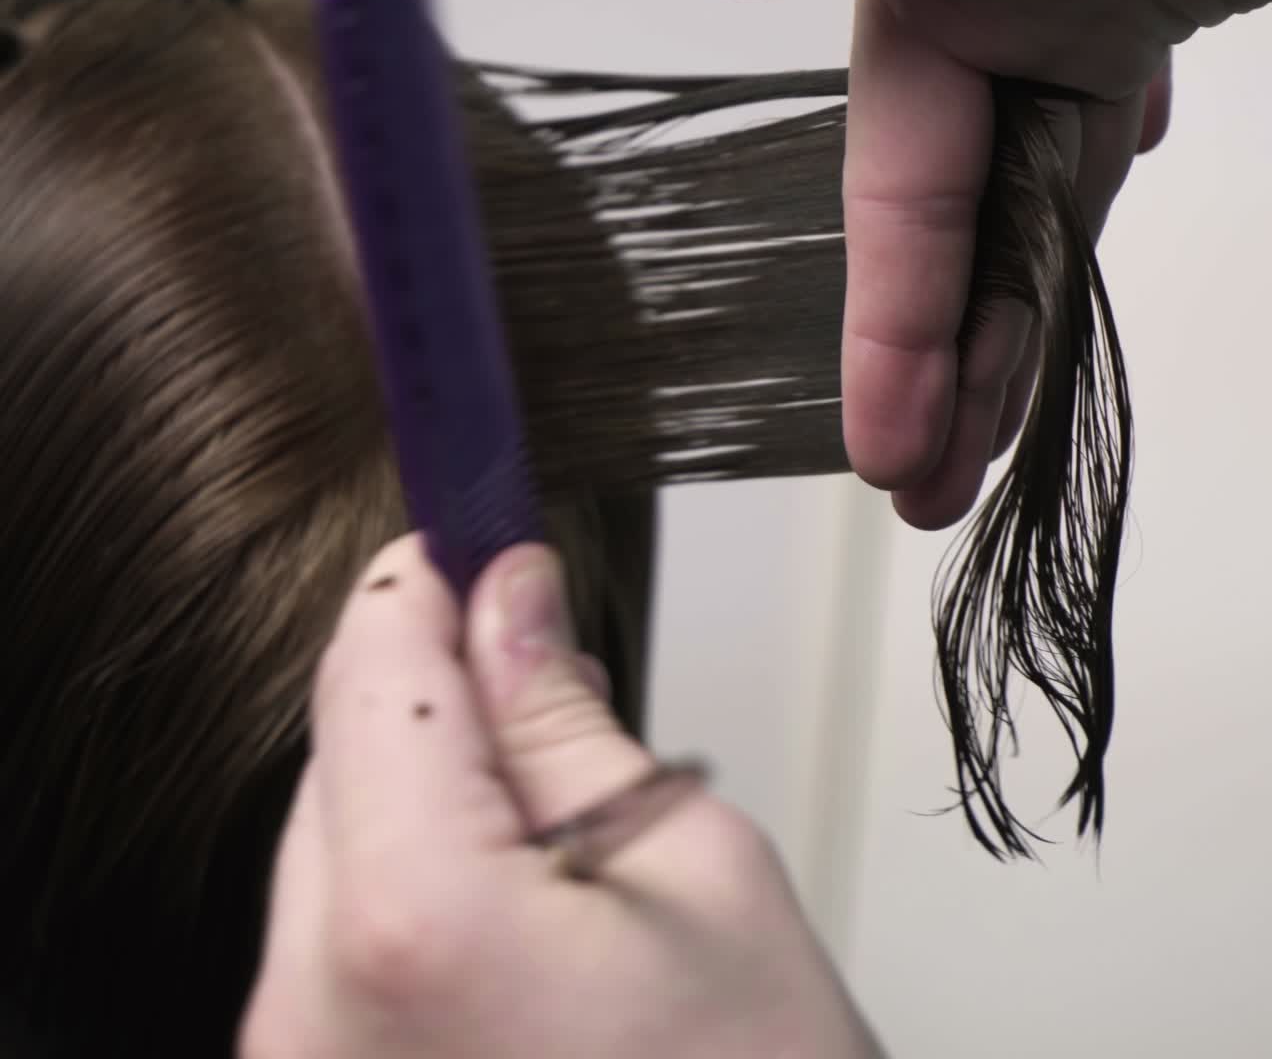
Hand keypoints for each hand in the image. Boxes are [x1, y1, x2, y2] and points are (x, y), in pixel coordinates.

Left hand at [240, 536, 881, 1058]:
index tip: (474, 535)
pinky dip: (403, 870)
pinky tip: (500, 884)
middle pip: (342, 751)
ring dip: (421, 779)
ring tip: (543, 798)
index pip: (377, 668)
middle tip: (534, 654)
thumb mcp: (692, 868)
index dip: (428, 579)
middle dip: (433, 682)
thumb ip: (566, 721)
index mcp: (413, 922)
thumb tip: (512, 600)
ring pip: (330, 837)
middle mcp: (304, 1009)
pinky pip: (331, 929)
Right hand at [594, 0, 1271, 527]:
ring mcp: (1067, 25)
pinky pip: (1085, 165)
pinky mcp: (1145, 15)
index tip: (886, 455)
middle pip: (955, 238)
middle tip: (928, 486)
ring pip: (1023, 215)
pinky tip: (1053, 285)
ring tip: (988, 440)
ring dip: (1007, 326)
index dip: (888, 344)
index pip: (897, 213)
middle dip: (942, 370)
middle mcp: (982, 21)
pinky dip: (1067, 234)